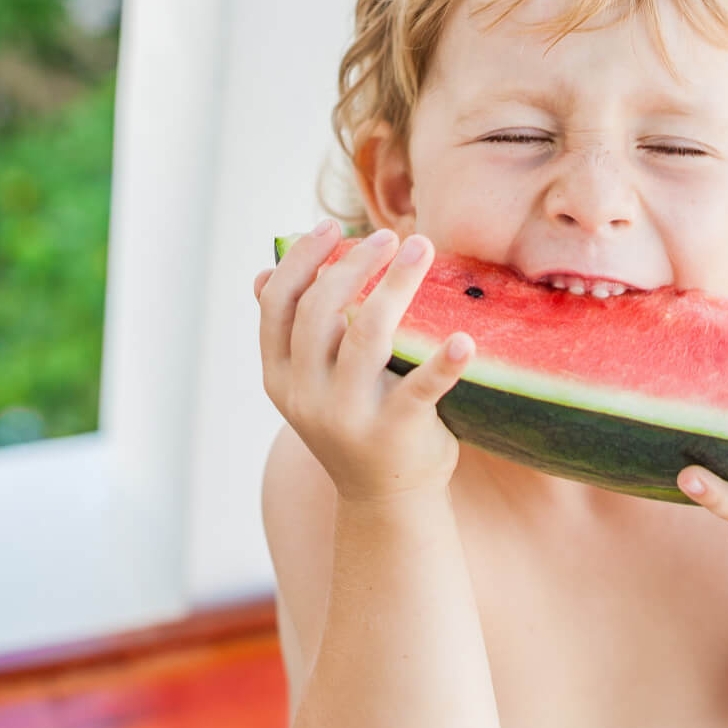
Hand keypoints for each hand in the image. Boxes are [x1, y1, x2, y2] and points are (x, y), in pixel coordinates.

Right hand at [253, 220, 475, 505]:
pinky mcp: (395, 433)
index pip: (278, 305)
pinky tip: (464, 340)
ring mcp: (348, 417)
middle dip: (352, 264)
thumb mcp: (310, 384)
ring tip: (421, 249)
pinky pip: (420, 390)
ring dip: (395, 285)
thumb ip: (292, 334)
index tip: (330, 227)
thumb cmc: (353, 423)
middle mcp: (306, 396)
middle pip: (321, 312)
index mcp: (281, 377)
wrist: (386, 500)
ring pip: (366, 336)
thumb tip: (263, 274)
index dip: (301, 260)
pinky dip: (443, 363)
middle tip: (388, 236)